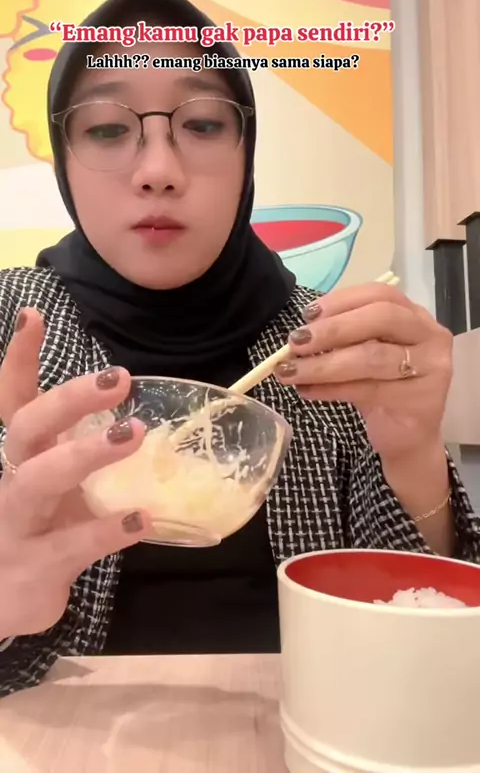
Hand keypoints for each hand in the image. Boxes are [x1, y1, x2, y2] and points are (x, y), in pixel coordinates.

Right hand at [0, 308, 150, 639]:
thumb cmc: (31, 535)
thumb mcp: (46, 488)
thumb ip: (70, 454)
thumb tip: (125, 421)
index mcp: (19, 456)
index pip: (12, 399)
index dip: (20, 359)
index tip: (34, 315)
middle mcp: (9, 480)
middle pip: (27, 427)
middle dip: (69, 399)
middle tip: (119, 378)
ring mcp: (15, 524)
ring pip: (39, 479)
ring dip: (85, 453)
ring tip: (131, 435)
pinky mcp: (34, 567)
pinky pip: (71, 544)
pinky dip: (107, 530)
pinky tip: (141, 520)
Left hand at [275, 283, 452, 460]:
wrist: (407, 436)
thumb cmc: (382, 388)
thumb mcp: (363, 354)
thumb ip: (343, 338)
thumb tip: (300, 334)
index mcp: (414, 315)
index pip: (380, 294)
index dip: (342, 300)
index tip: (307, 315)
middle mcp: (430, 335)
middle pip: (381, 318)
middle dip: (333, 329)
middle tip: (295, 343)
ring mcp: (431, 367)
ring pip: (372, 357)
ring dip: (323, 364)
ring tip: (290, 371)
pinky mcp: (422, 400)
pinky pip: (368, 389)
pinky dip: (331, 389)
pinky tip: (307, 391)